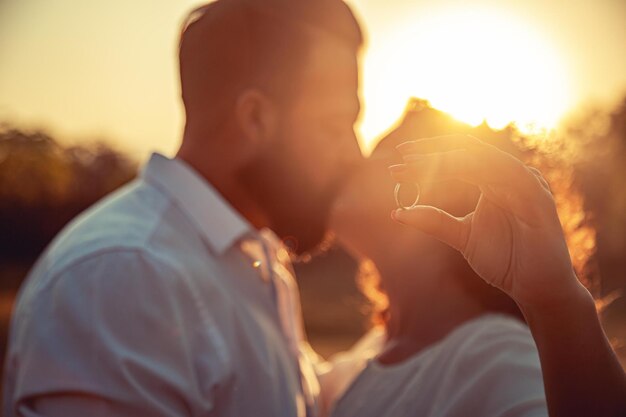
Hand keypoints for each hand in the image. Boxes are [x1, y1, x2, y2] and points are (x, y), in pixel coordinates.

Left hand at [389, 134, 585, 309]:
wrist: (536, 289)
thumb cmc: (505, 261)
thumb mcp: (462, 236)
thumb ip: (434, 221)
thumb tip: (397, 211)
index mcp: (495, 182)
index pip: (460, 157)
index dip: (428, 155)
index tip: (397, 160)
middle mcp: (511, 177)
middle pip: (469, 151)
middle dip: (433, 152)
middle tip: (402, 155)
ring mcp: (527, 184)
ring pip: (484, 159)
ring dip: (449, 159)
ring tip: (416, 163)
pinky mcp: (538, 197)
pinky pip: (507, 175)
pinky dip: (475, 171)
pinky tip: (446, 172)